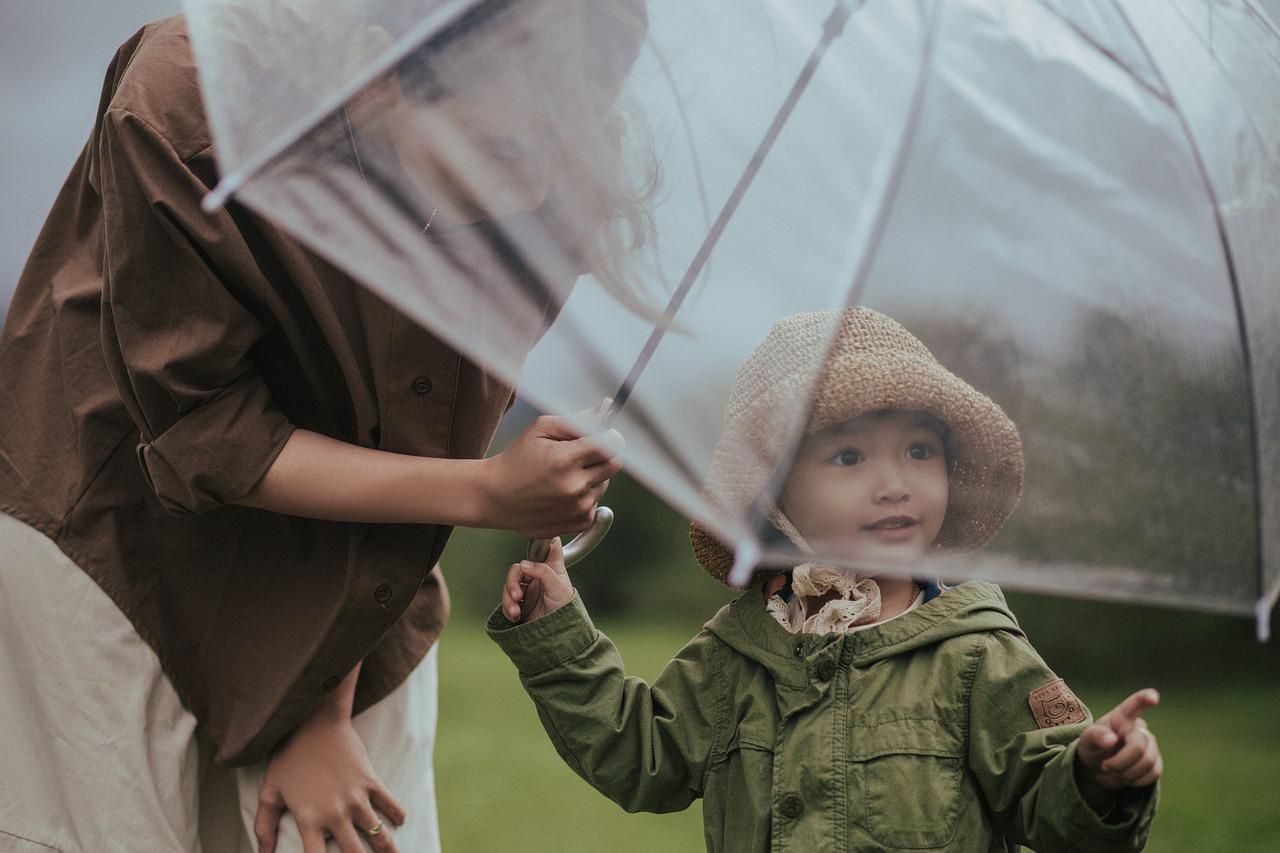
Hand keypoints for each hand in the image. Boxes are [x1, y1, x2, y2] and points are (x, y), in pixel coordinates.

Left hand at [255, 716, 405, 852]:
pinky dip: (397, 815)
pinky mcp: (370, 781)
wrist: (314, 722)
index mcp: (309, 819)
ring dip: (388, 849)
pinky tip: (399, 822)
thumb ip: (264, 827)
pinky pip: (390, 803)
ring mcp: (356, 797)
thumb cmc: (288, 756)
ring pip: (378, 833)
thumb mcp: (270, 792)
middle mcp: (335, 813)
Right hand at [478, 412, 623, 538]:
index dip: (609, 436)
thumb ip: (576, 419)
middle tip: (583, 454)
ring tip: (564, 476)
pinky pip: (596, 503)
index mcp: (565, 459)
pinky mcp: (578, 522)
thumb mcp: (540, 430)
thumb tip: (606, 408)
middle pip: (614, 464)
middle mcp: (574, 486)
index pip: (611, 444)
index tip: (602, 435)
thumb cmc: (518, 459)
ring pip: (604, 484)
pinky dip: (585, 497)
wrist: (495, 498)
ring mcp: (577, 507)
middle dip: (603, 455)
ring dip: (592, 477)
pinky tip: (562, 494)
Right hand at [502, 536, 573, 622]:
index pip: (549, 549)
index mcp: (551, 569)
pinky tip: (515, 616)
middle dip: (512, 582)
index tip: (544, 540)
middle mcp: (538, 578)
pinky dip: (508, 609)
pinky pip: (507, 602)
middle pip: (518, 569)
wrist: (560, 635)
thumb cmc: (567, 610)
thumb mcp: (558, 587)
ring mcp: (528, 591)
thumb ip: (542, 571)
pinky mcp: (521, 605)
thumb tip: (523, 564)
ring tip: (516, 611)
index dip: (546, 541)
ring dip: (509, 599)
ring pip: (509, 586)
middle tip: (517, 596)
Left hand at [1074, 688, 1162, 811]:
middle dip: (1121, 761)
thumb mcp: (1086, 741)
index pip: (1134, 705)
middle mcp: (1139, 728)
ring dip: (1128, 772)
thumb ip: (1096, 737)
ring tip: (1115, 770)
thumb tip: (1112, 739)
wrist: (1098, 769)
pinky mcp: (1156, 761)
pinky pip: (1154, 773)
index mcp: (1121, 718)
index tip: (1153, 696)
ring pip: (1149, 761)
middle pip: (1139, 746)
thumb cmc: (1092, 747)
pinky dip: (1137, 780)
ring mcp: (1150, 744)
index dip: (1144, 700)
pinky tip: (1127, 776)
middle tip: (1106, 766)